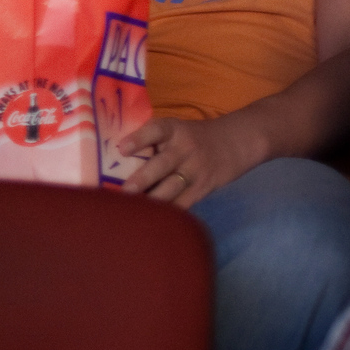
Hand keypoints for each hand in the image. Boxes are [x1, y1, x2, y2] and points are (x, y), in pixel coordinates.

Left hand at [119, 115, 263, 208]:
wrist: (235, 142)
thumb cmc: (191, 137)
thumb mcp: (175, 130)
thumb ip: (152, 141)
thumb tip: (115, 160)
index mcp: (173, 130)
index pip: (156, 130)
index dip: (139, 139)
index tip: (122, 149)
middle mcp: (184, 148)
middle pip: (162, 164)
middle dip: (144, 178)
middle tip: (126, 190)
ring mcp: (195, 169)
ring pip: (172, 187)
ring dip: (153, 199)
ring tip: (135, 210)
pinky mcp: (203, 188)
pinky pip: (184, 202)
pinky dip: (169, 211)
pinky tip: (153, 219)